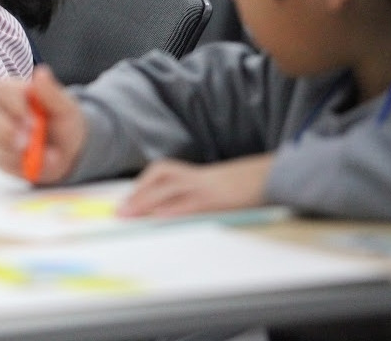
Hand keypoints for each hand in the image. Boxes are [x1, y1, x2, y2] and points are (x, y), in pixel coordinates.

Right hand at [0, 65, 86, 183]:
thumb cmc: (65, 123)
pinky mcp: (0, 156)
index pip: (0, 88)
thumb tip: (41, 72)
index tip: (33, 120)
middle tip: (27, 142)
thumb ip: (51, 92)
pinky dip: (22, 165)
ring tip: (40, 154)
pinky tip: (37, 162)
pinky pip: (2, 161)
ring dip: (18, 149)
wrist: (72, 152)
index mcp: (15, 91)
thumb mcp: (66, 107)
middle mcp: (0, 110)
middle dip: (4, 128)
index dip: (13, 104)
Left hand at [118, 154, 274, 216]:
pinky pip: (191, 204)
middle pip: (159, 180)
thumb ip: (187, 196)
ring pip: (169, 190)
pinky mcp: (217, 198)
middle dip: (137, 197)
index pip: (159, 174)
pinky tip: (160, 218)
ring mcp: (206, 185)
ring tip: (130, 214)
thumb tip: (159, 213)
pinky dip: (174, 210)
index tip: (123, 202)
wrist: (270, 177)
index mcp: (193, 172)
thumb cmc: (238, 187)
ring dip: (146, 202)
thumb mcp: (210, 187)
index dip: (140, 187)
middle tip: (120, 212)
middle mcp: (196, 175)